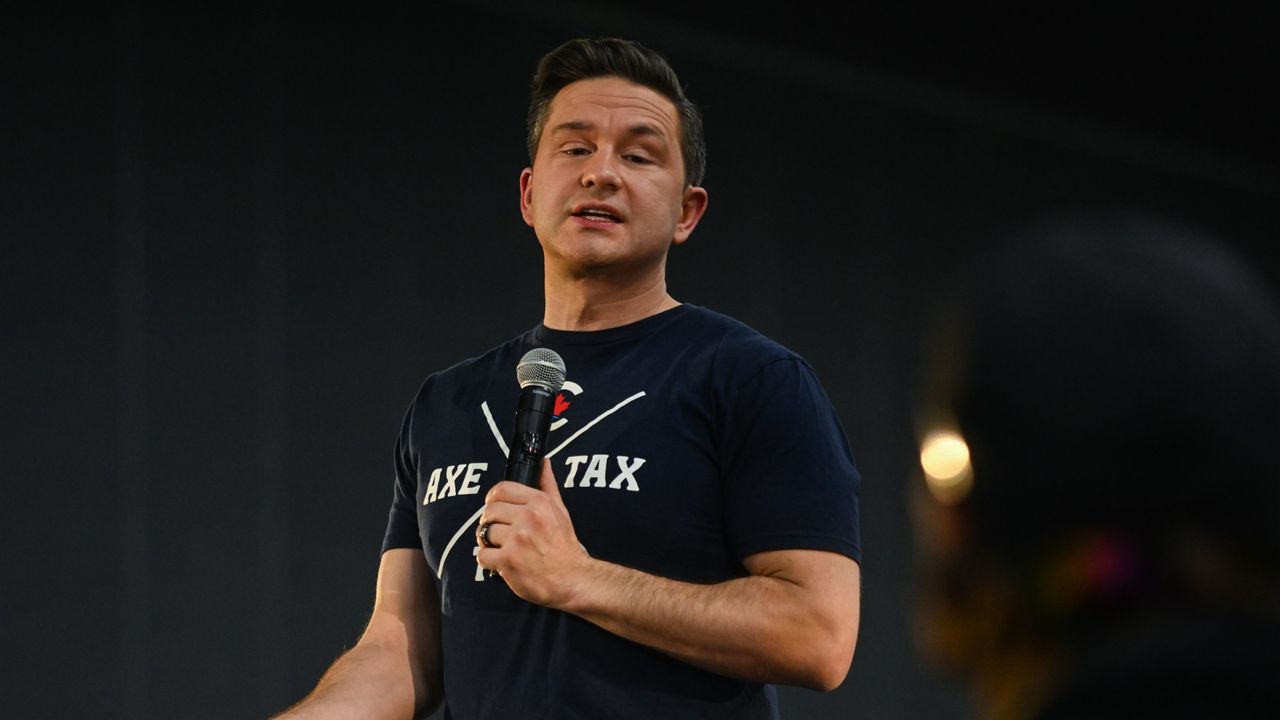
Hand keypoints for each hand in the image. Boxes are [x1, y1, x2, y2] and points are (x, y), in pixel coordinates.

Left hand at [476, 460, 590, 607]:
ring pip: (484, 533)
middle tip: (500, 533)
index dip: (493, 499)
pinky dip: (488, 561)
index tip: (496, 509)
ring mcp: (517, 540)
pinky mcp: (508, 561)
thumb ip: (548, 485)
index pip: (501, 490)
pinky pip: (482, 555)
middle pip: (489, 511)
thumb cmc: (564, 546)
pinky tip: (501, 562)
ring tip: (501, 547)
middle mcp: (528, 518)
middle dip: (490, 522)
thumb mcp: (560, 510)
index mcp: (539, 503)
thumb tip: (544, 462)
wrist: (571, 579)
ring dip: (488, 542)